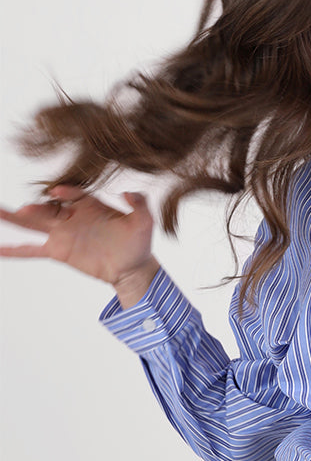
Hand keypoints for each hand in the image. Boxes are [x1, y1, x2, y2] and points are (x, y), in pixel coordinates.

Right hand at [0, 186, 158, 307]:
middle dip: (33, 208)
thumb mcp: (145, 220)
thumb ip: (140, 203)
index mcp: (91, 204)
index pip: (74, 195)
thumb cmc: (139, 242)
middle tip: (21, 208)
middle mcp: (73, 216)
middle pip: (48, 208)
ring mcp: (64, 233)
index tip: (57, 194)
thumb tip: (128, 192)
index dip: (66, 194)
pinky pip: (33, 250)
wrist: (134, 268)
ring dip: (16, 219)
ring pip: (34, 224)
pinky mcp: (59, 251)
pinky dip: (15, 250)